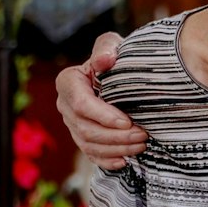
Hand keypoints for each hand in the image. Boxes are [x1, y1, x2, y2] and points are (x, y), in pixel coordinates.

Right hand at [56, 31, 146, 168]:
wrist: (116, 73)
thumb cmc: (114, 57)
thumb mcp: (111, 44)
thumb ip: (107, 48)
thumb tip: (105, 60)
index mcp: (68, 82)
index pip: (81, 104)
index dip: (103, 116)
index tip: (127, 121)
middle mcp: (64, 105)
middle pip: (86, 128)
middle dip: (115, 136)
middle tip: (142, 135)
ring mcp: (72, 124)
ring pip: (89, 144)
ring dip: (116, 148)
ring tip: (141, 145)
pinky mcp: (81, 137)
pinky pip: (91, 154)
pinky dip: (107, 161)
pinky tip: (125, 161)